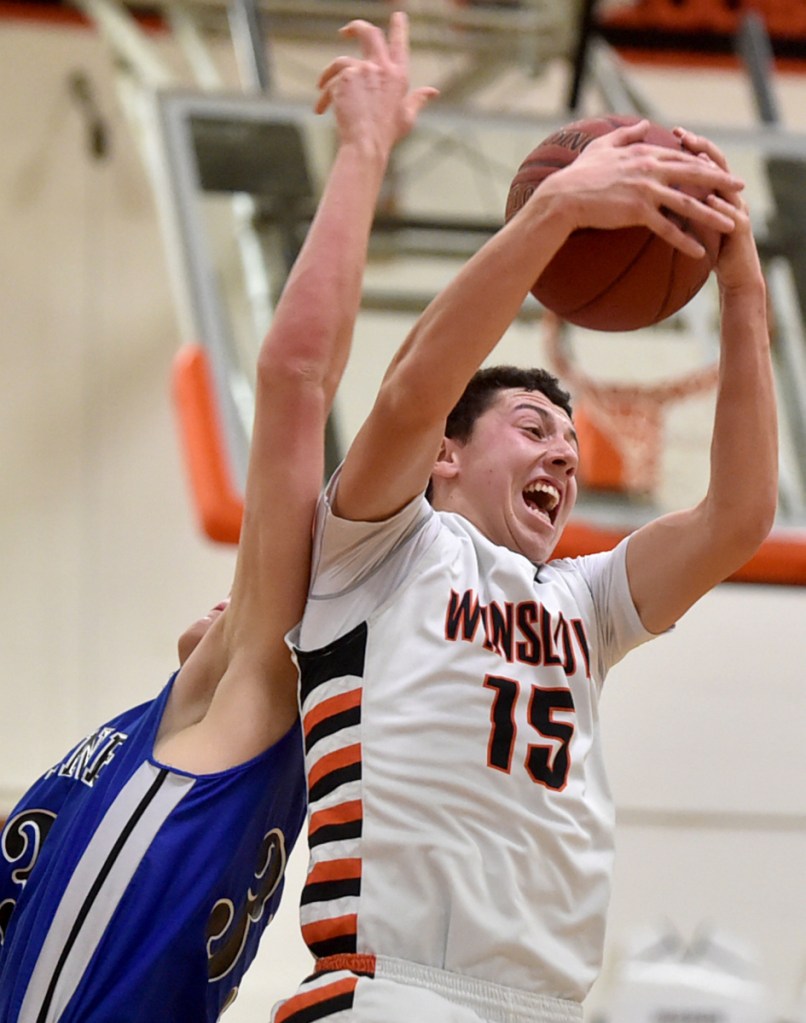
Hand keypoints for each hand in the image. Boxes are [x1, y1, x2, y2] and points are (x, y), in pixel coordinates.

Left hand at [315, 11, 437, 156]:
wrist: (365, 144)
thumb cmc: (386, 135)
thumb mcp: (407, 117)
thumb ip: (418, 100)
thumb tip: (433, 92)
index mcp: (399, 75)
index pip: (400, 43)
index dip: (399, 26)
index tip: (398, 15)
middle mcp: (381, 67)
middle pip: (369, 33)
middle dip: (356, 27)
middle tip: (345, 31)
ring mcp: (362, 70)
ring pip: (341, 62)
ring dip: (328, 74)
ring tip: (320, 88)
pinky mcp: (344, 78)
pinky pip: (330, 83)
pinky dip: (324, 96)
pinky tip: (320, 110)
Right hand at [533, 120, 744, 257]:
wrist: (563, 196)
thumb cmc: (578, 173)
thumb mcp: (603, 145)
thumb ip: (628, 134)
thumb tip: (646, 123)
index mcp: (644, 152)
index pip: (681, 157)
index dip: (702, 163)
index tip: (718, 169)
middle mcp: (650, 169)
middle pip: (694, 175)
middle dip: (720, 182)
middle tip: (740, 189)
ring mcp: (647, 190)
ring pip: (688, 203)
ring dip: (712, 215)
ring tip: (731, 224)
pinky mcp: (638, 212)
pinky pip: (667, 229)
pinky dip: (685, 241)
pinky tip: (699, 252)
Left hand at [673, 127, 762, 291]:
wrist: (734, 272)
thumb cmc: (709, 246)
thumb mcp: (690, 224)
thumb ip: (677, 205)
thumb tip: (655, 190)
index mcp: (714, 191)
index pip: (701, 162)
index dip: (689, 146)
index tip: (673, 132)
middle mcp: (727, 195)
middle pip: (716, 164)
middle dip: (700, 148)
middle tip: (683, 136)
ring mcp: (736, 209)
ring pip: (727, 186)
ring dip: (713, 172)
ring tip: (697, 159)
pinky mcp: (740, 229)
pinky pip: (733, 215)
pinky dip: (722, 206)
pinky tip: (710, 200)